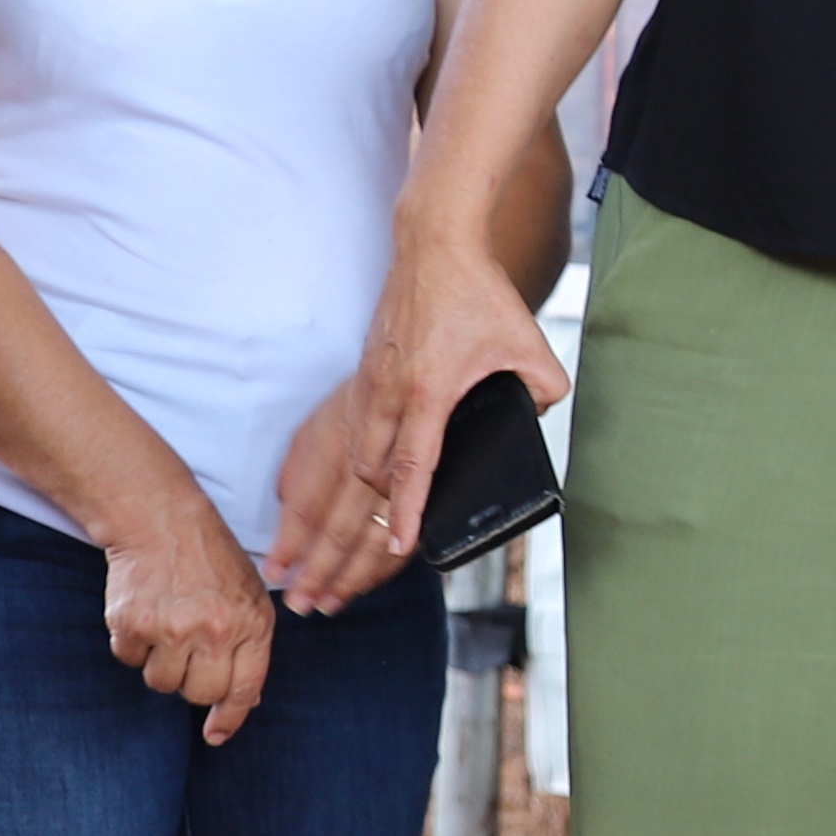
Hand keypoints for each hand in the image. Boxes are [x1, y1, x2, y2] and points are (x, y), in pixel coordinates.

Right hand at [103, 493, 277, 741]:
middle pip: (200, 694)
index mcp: (250, 623)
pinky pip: (131, 660)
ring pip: (162, 683)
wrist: (160, 520)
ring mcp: (170, 628)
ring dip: (162, 665)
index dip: (230, 718)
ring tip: (167, 628)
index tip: (216, 734)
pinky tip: (145, 615)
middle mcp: (213, 630)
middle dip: (193, 684)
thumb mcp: (250, 595)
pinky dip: (135, 646)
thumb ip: (251, 645)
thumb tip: (246, 700)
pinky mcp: (131, 624)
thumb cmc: (210, 558)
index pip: (244, 688)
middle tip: (189, 655)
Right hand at [267, 216, 565, 613]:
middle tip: (321, 591)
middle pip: (363, 481)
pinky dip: (318, 479)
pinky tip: (301, 509)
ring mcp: (367, 388)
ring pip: (341, 467)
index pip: (415, 465)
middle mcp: (389, 396)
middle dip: (342, 540)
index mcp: (429, 391)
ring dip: (322, 518)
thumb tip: (535, 421)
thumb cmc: (479, 293)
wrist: (433, 245)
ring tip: (294, 570)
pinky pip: (333, 442)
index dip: (406, 510)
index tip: (397, 547)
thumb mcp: (529, 344)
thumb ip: (541, 391)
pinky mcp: (360, 381)